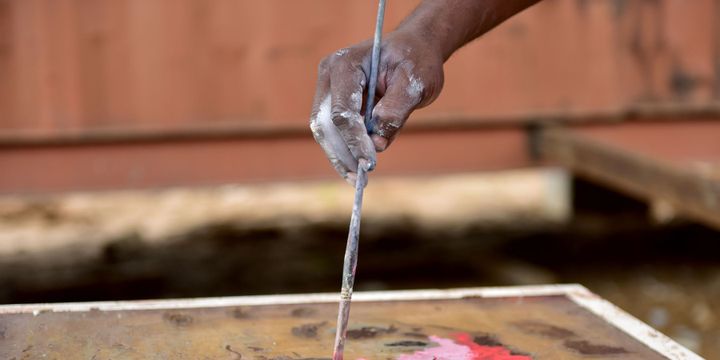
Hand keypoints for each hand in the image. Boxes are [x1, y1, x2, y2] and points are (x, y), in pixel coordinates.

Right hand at [309, 30, 444, 183]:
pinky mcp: (333, 102)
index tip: (370, 162)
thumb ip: (396, 110)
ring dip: (339, 156)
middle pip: (325, 123)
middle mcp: (329, 75)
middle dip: (342, 152)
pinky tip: (355, 170)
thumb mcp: (416, 82)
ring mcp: (328, 89)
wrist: (412, 49)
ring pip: (324, 131)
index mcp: (346, 64)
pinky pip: (332, 132)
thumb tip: (377, 143)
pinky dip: (342, 151)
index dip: (355, 140)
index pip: (342, 110)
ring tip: (357, 179)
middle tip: (361, 177)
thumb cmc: (416, 60)